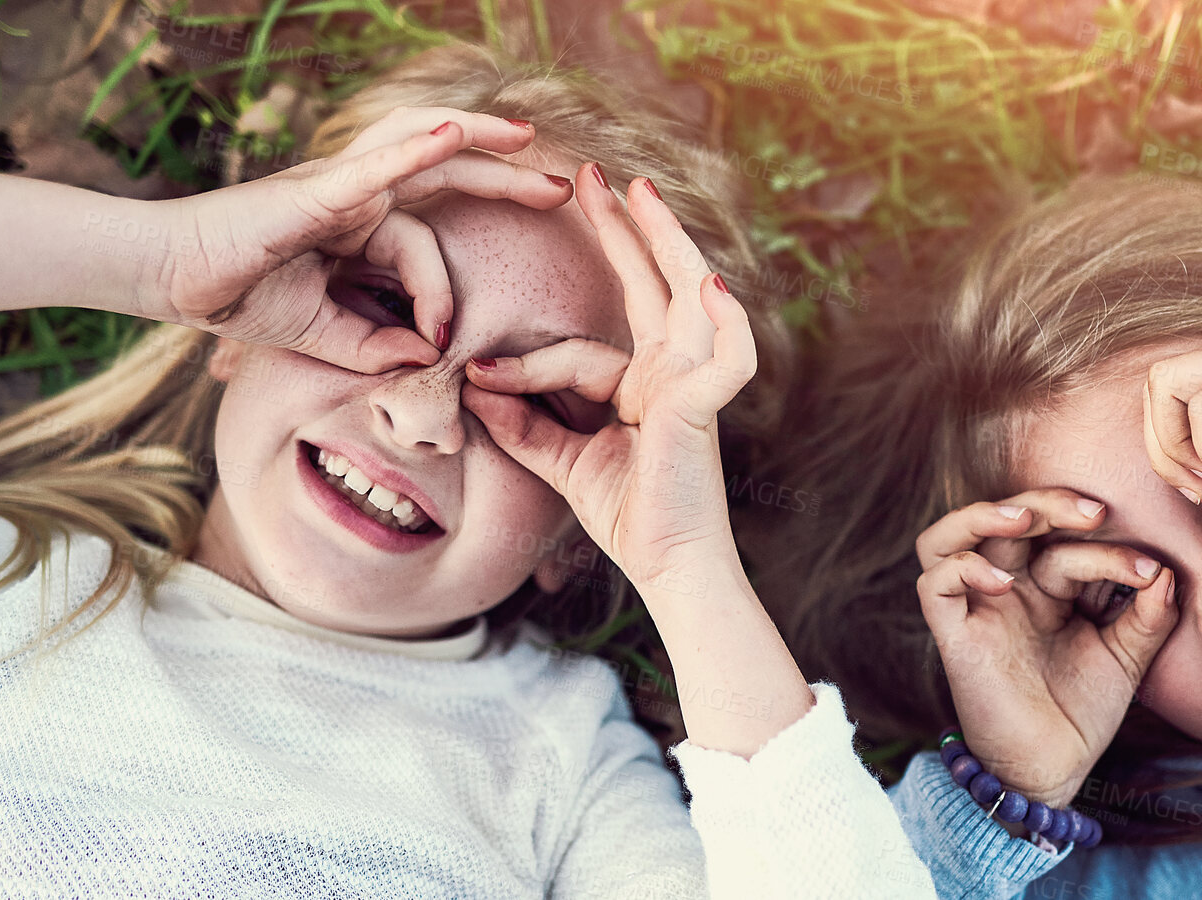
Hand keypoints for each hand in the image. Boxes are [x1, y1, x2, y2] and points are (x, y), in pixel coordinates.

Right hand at [147, 107, 574, 373]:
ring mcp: (337, 184)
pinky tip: (457, 134)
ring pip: (420, 144)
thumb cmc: (236, 296)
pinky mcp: (314, 190)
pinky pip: (376, 166)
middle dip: (506, 176)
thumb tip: (422, 356)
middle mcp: (355, 194)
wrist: (170, 280)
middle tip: (565, 186)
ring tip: (525, 137)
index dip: (442, 295)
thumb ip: (372, 344)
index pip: (426, 247)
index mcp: (358, 225)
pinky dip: (417, 150)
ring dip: (476, 137)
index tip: (439, 342)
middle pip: (446, 172)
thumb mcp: (321, 332)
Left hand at [459, 166, 752, 596]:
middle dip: (626, 229)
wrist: (670, 569)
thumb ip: (526, 426)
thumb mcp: (564, 463)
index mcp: (646, 385)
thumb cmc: (632, 519)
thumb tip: (476, 388)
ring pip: (688, 298)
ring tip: (641, 193)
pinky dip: (726, 318)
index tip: (477, 374)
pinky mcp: (704, 408)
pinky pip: (726, 353)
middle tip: (595, 175)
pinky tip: (709, 282)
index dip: (529, 358)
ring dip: (667, 242)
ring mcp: (694, 386)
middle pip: (655, 285)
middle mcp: (675, 374)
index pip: (587, 345)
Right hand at [915, 489, 1178, 807]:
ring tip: (1025, 515)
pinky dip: (962, 568)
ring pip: (952, 535)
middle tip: (1094, 512)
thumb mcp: (1128, 658)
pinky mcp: (954, 636)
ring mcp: (978, 609)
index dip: (1109, 547)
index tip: (1151, 573)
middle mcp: (1009, 589)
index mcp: (1048, 588)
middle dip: (1050, 503)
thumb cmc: (1085, 712)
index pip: (1068, 543)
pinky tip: (1001, 581)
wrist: (1054, 770)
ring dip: (984, 514)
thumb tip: (1165, 573)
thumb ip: (1148, 616)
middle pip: (1010, 519)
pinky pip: (934, 583)